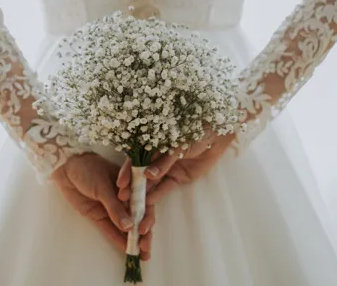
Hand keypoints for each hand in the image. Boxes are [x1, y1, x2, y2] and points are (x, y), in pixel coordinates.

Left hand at [51, 153, 154, 259]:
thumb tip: (129, 227)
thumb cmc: (88, 169)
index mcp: (130, 185)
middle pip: (137, 218)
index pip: (144, 203)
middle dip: (143, 234)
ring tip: (140, 256)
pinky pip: (110, 229)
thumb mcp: (103, 186)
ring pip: (125, 227)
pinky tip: (125, 249)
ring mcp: (111, 208)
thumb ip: (115, 207)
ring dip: (132, 241)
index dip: (147, 218)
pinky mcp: (98, 215)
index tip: (145, 230)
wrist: (66, 167)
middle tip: (146, 250)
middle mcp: (124, 198)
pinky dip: (117, 239)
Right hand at [117, 132, 235, 204]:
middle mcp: (157, 158)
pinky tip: (150, 201)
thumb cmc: (195, 132)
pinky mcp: (178, 178)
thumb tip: (147, 174)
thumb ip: (164, 161)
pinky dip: (157, 194)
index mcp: (153, 146)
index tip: (120, 184)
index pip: (136, 160)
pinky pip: (165, 188)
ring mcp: (167, 169)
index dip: (127, 171)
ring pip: (152, 183)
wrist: (216, 136)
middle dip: (132, 186)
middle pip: (141, 174)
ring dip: (143, 194)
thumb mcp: (177, 145)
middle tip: (123, 198)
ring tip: (135, 204)